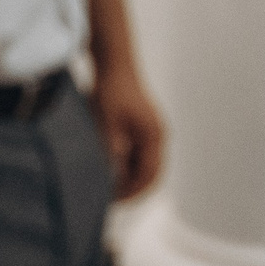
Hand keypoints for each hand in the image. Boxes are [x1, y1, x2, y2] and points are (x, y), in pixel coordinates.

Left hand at [93, 63, 166, 199]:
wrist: (114, 64)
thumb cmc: (111, 91)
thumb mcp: (107, 124)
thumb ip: (112, 150)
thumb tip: (113, 176)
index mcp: (153, 137)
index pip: (149, 175)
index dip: (134, 191)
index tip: (115, 201)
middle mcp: (157, 136)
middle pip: (150, 173)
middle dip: (134, 188)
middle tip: (113, 199)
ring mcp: (151, 131)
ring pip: (144, 164)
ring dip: (130, 176)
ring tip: (109, 185)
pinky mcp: (142, 126)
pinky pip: (138, 153)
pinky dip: (127, 164)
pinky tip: (110, 167)